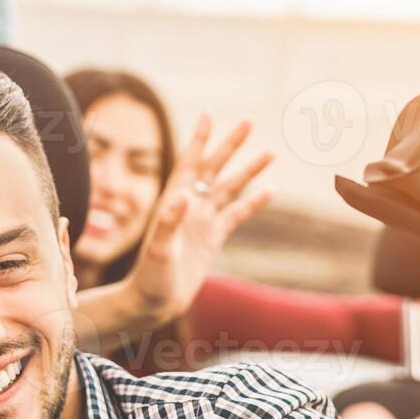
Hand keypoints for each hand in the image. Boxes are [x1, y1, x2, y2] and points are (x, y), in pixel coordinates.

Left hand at [121, 115, 272, 329]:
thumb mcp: (159, 250)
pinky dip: (252, 202)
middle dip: (230, 145)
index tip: (210, 114)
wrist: (153, 304)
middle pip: (214, 168)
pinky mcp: (212, 239)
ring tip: (270, 152)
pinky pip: (236, 215)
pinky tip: (269, 190)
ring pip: (230, 188)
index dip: (200, 139)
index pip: (190, 163)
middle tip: (249, 122)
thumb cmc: (150, 277)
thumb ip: (169, 221)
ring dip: (248, 170)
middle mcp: (189, 207)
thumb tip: (185, 194)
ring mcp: (202, 222)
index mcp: (174, 202)